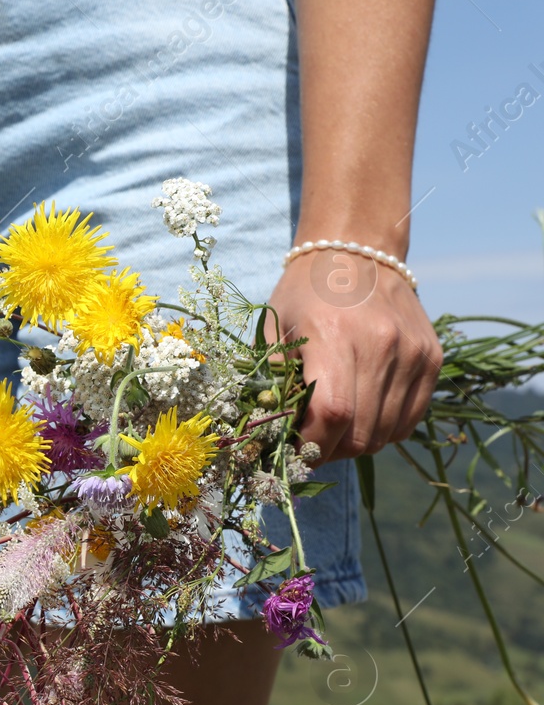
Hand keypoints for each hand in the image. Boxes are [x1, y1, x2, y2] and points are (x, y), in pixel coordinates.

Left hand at [267, 250, 441, 462]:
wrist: (356, 251)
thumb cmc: (303, 294)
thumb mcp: (273, 331)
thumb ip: (272, 384)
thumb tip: (271, 438)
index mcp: (335, 336)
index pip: (331, 414)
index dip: (309, 446)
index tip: (291, 453)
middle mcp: (382, 345)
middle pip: (360, 434)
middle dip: (328, 451)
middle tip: (308, 442)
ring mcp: (414, 353)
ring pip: (386, 434)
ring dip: (355, 444)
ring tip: (333, 428)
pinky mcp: (433, 358)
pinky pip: (409, 420)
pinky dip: (383, 430)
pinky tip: (361, 414)